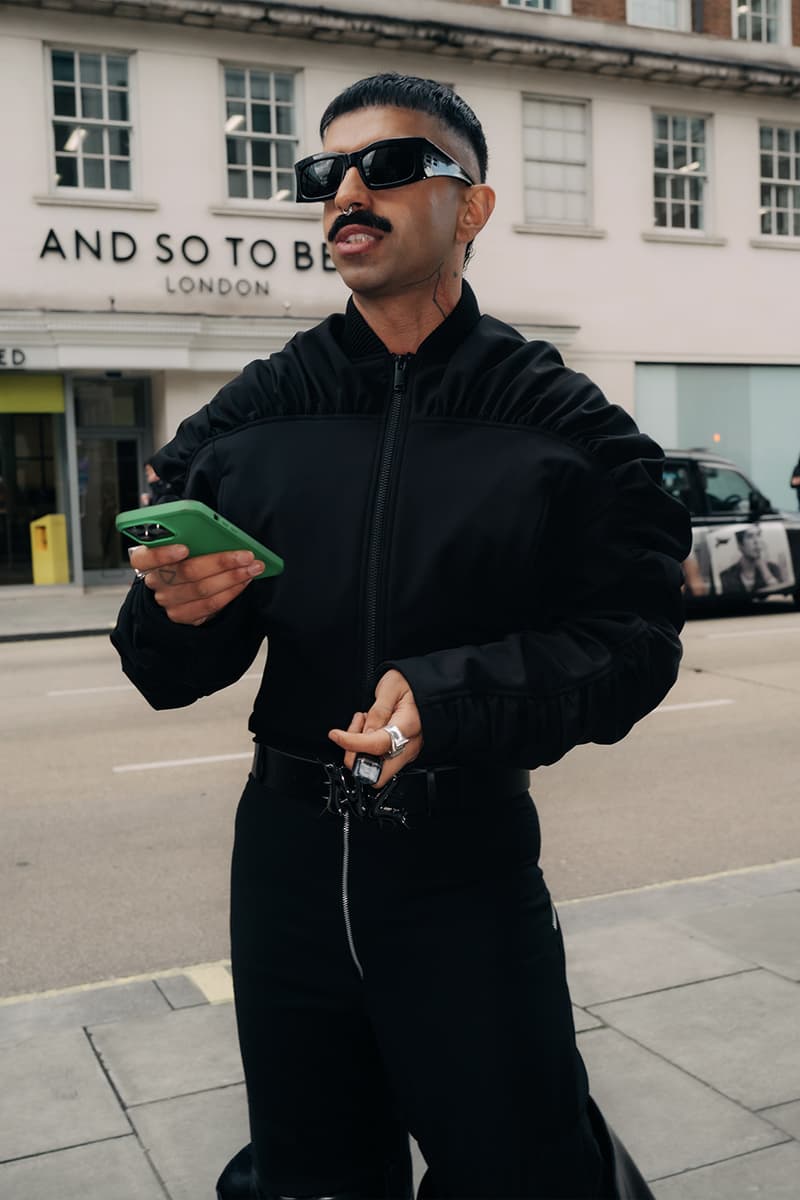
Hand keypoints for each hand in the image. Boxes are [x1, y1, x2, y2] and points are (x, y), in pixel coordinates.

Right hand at [129, 543, 264, 625]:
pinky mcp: (183, 616)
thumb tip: (218, 532)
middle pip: (187, 572)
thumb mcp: (177, 543)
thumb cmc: (180, 557)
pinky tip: (244, 581)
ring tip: (253, 567)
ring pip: (203, 590)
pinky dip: (231, 592)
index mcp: (145, 560)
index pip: (145, 558)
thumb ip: (188, 537)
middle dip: (221, 562)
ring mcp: (168, 602)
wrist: (175, 587)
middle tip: (246, 555)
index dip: (163, 553)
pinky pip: (210, 605)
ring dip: (233, 577)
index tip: (184, 547)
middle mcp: (155, 582)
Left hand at [328, 669, 422, 788]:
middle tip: (351, 734)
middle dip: (356, 758)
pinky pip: (377, 761)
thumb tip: (365, 735)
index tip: (336, 735)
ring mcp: (405, 752)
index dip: (352, 743)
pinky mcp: (400, 754)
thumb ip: (377, 713)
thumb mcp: (390, 689)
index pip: (377, 745)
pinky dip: (365, 749)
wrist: (422, 686)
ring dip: (360, 751)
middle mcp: (409, 746)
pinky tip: (368, 729)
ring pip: (375, 770)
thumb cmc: (408, 684)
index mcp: (408, 727)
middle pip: (377, 773)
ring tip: (362, 723)